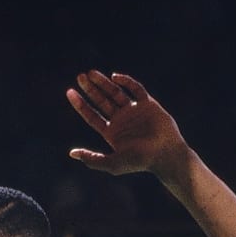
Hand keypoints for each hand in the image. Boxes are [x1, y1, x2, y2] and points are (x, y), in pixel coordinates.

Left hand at [67, 71, 191, 179]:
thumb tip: (71, 153)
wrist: (165, 154)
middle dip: (90, 89)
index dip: (80, 104)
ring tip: (91, 73)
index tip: (70, 92)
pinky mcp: (148, 104)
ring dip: (103, 83)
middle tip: (80, 77)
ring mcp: (134, 111)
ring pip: (116, 93)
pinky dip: (126, 81)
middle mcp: (121, 121)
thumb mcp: (112, 163)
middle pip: (101, 101)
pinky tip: (114, 77)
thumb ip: (92, 159)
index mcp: (111, 133)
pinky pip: (136, 89)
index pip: (91, 116)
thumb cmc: (140, 161)